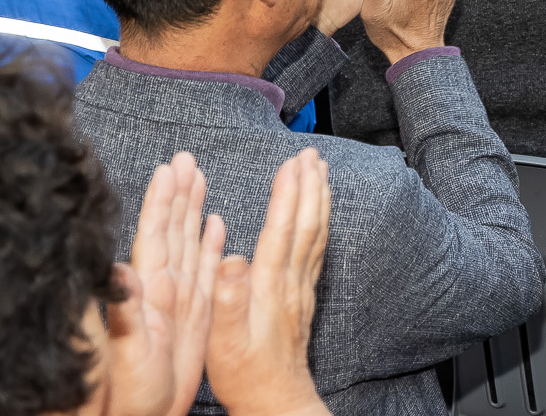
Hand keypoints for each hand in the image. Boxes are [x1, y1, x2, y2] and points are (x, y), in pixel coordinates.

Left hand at [105, 151, 222, 415]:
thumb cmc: (132, 398)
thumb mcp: (128, 359)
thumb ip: (123, 315)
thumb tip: (117, 271)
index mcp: (151, 294)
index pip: (155, 236)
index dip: (160, 201)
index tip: (169, 168)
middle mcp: (162, 290)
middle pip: (170, 231)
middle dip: (177, 193)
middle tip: (185, 157)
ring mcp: (178, 300)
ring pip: (187, 243)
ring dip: (192, 209)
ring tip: (198, 177)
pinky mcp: (193, 313)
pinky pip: (203, 269)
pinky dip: (210, 244)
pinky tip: (215, 224)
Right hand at [206, 148, 331, 415]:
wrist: (276, 402)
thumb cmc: (245, 375)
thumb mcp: (224, 342)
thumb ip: (227, 299)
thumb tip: (231, 256)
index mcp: (269, 286)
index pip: (282, 230)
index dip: (288, 194)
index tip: (292, 162)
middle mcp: (291, 282)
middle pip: (306, 225)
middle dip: (309, 186)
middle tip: (312, 153)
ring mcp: (301, 290)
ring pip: (316, 235)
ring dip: (318, 200)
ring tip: (320, 172)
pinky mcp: (303, 299)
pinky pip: (316, 251)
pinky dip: (319, 224)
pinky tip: (318, 216)